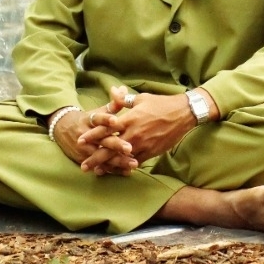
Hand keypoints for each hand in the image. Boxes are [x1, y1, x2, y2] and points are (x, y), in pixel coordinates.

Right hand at [50, 106, 137, 175]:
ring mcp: (84, 149)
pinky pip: (100, 166)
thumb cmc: (87, 119)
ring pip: (101, 156)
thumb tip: (124, 90)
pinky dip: (112, 169)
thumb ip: (113, 103)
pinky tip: (125, 172)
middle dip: (115, 145)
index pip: (97, 118)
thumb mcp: (98, 110)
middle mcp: (86, 135)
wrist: (63, 129)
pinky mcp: (84, 159)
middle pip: (101, 140)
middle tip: (130, 148)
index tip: (116, 120)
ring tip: (133, 164)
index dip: (106, 119)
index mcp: (89, 120)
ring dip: (117, 161)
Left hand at [78, 84, 217, 172]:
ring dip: (108, 166)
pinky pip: (134, 162)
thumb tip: (112, 92)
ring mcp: (142, 144)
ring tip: (96, 171)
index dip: (92, 135)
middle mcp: (134, 133)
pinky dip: (124, 167)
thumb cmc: (161, 103)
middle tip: (83, 165)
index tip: (80, 140)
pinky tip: (117, 171)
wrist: (182, 114)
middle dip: (95, 157)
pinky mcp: (151, 152)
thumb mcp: (141, 98)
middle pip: (110, 148)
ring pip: (121, 158)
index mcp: (130, 118)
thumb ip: (124, 99)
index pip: (106, 128)